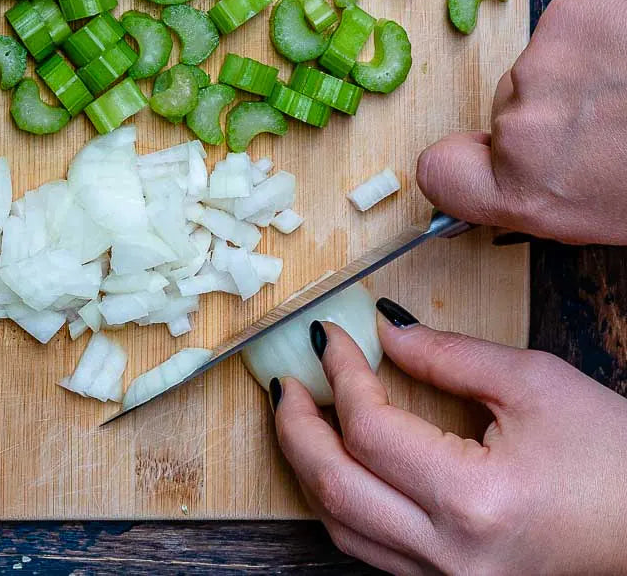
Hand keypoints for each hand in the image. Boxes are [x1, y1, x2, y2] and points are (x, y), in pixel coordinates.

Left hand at [273, 304, 626, 575]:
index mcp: (473, 500)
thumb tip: (382, 328)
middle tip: (287, 379)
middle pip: (334, 488)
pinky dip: (342, 502)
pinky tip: (338, 460)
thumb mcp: (533, 382)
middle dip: (296, 426)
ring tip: (300, 414)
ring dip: (308, 466)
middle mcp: (451, 555)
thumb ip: (447, 354)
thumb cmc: (608, 454)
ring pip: (342, 528)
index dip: (339, 373)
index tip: (327, 335)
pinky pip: (371, 550)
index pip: (369, 430)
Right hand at [418, 0, 626, 243]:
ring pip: (555, 56)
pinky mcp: (591, 0)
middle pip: (516, 107)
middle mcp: (525, 118)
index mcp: (534, 188)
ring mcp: (553, 51)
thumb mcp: (614, 217)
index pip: (440, 174)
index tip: (497, 164)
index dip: (468, 167)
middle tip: (622, 128)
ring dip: (591, 66)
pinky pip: (590, 14)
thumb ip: (550, 193)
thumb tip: (519, 167)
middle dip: (561, 113)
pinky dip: (616, 27)